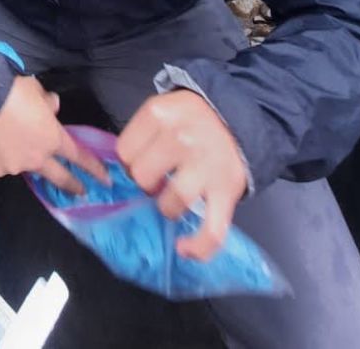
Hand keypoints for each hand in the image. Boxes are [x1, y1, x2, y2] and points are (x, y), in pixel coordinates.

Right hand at [0, 75, 108, 193]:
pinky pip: (6, 164)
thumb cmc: (16, 92)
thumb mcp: (39, 91)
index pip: (78, 156)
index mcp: (54, 139)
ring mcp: (18, 166)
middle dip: (74, 186)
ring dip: (30, 161)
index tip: (105, 179)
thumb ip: (49, 103)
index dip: (93, 167)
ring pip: (28, 168)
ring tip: (21, 149)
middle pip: (60, 177)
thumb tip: (52, 107)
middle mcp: (38, 158)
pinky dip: (6, 157)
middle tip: (81, 191)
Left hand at [117, 90, 246, 260]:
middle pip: (142, 176)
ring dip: (167, 207)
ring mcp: (206, 166)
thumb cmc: (192, 119)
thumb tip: (121, 169)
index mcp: (160, 114)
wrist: (238, 121)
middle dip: (146, 183)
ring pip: (170, 202)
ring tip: (173, 197)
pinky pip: (211, 230)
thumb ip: (142, 134)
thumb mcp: (163, 110)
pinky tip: (184, 248)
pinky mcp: (227, 191)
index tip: (141, 160)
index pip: (124, 151)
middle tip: (159, 177)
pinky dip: (198, 246)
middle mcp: (182, 138)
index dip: (129, 161)